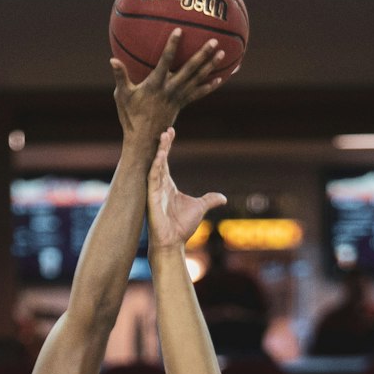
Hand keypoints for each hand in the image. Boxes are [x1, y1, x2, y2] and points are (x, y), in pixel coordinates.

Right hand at [113, 30, 225, 145]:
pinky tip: (219, 79)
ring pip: (197, 79)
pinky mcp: (182, 104)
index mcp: (155, 84)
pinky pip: (198, 94)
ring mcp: (178, 97)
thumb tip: (112, 59)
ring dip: (210, 67)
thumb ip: (120, 76)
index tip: (179, 31)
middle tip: (215, 42)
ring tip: (223, 54)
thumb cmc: (130, 115)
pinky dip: (208, 87)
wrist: (144, 139)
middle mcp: (170, 89)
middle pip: (190, 69)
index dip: (172, 46)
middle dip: (202, 55)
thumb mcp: (122, 95)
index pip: (165, 61)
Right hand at [147, 127, 226, 250]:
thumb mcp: (200, 208)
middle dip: (163, 145)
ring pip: (155, 167)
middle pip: (160, 160)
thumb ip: (210, 200)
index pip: (166, 162)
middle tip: (166, 130)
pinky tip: (159, 157)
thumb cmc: (182, 227)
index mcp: (168, 186)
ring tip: (163, 138)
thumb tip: (223, 198)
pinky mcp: (151, 200)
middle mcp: (159, 186)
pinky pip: (152, 180)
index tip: (170, 132)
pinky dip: (155, 168)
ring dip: (159, 153)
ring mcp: (154, 192)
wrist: (173, 243)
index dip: (167, 147)